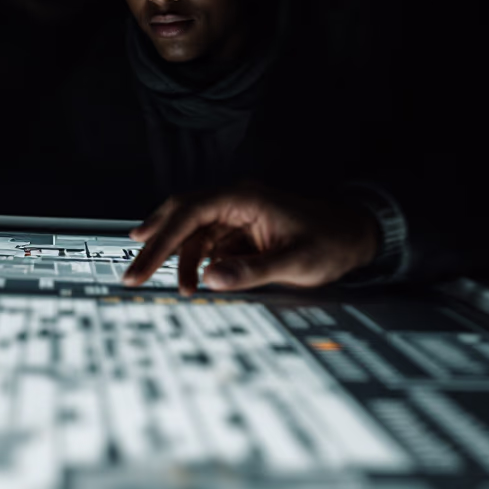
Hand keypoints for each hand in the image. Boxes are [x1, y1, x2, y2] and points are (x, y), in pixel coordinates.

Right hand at [121, 181, 380, 295]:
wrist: (356, 236)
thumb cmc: (331, 243)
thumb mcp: (296, 261)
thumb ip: (252, 271)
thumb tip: (209, 279)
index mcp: (244, 199)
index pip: (190, 213)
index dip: (161, 239)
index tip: (142, 264)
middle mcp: (234, 202)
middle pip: (181, 217)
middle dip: (155, 246)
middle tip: (133, 276)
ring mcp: (235, 217)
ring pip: (191, 232)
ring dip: (176, 260)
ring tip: (172, 289)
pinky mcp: (239, 233)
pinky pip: (207, 244)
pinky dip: (195, 263)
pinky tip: (192, 283)